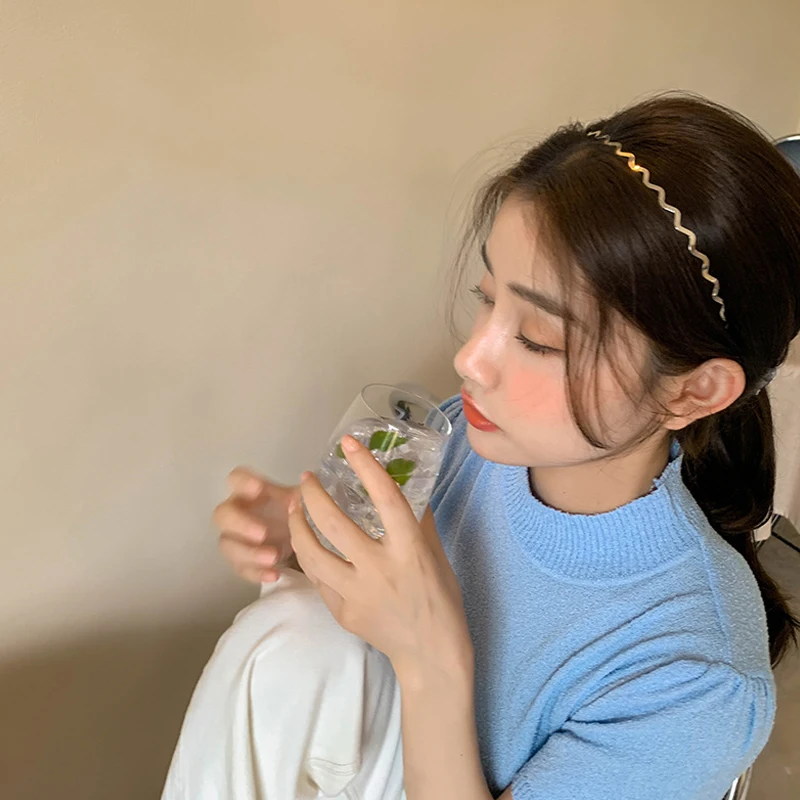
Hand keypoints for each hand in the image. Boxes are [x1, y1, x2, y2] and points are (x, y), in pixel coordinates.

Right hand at [213, 467, 299, 583]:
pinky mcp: (244, 561)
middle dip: (240, 523)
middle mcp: (238, 513)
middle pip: (223, 515)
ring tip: (273, 557)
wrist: (303, 536)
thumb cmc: (297, 511)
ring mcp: (237, 539)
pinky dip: (256, 573)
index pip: (236, 479)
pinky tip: (274, 574)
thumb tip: (311, 489)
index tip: (258, 488)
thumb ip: (306, 494)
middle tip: (262, 533)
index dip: (243, 482)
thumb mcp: (304, 499)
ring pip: (228, 545)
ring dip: (249, 553)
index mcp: (251, 492)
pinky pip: (241, 569)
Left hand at [287, 436, 472, 684]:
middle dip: (313, 495)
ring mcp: (357, 593)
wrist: (431, 654)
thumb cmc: (440, 600)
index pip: (385, 498)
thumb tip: (403, 489)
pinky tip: (307, 544)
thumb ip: (417, 521)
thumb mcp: (435, 554)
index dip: (365, 466)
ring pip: (313, 552)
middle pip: (334, 523)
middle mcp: (380, 567)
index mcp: (409, 548)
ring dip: (298, 525)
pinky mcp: (343, 612)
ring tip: (294, 508)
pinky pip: (319, 578)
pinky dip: (310, 557)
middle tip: (308, 479)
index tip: (348, 444)